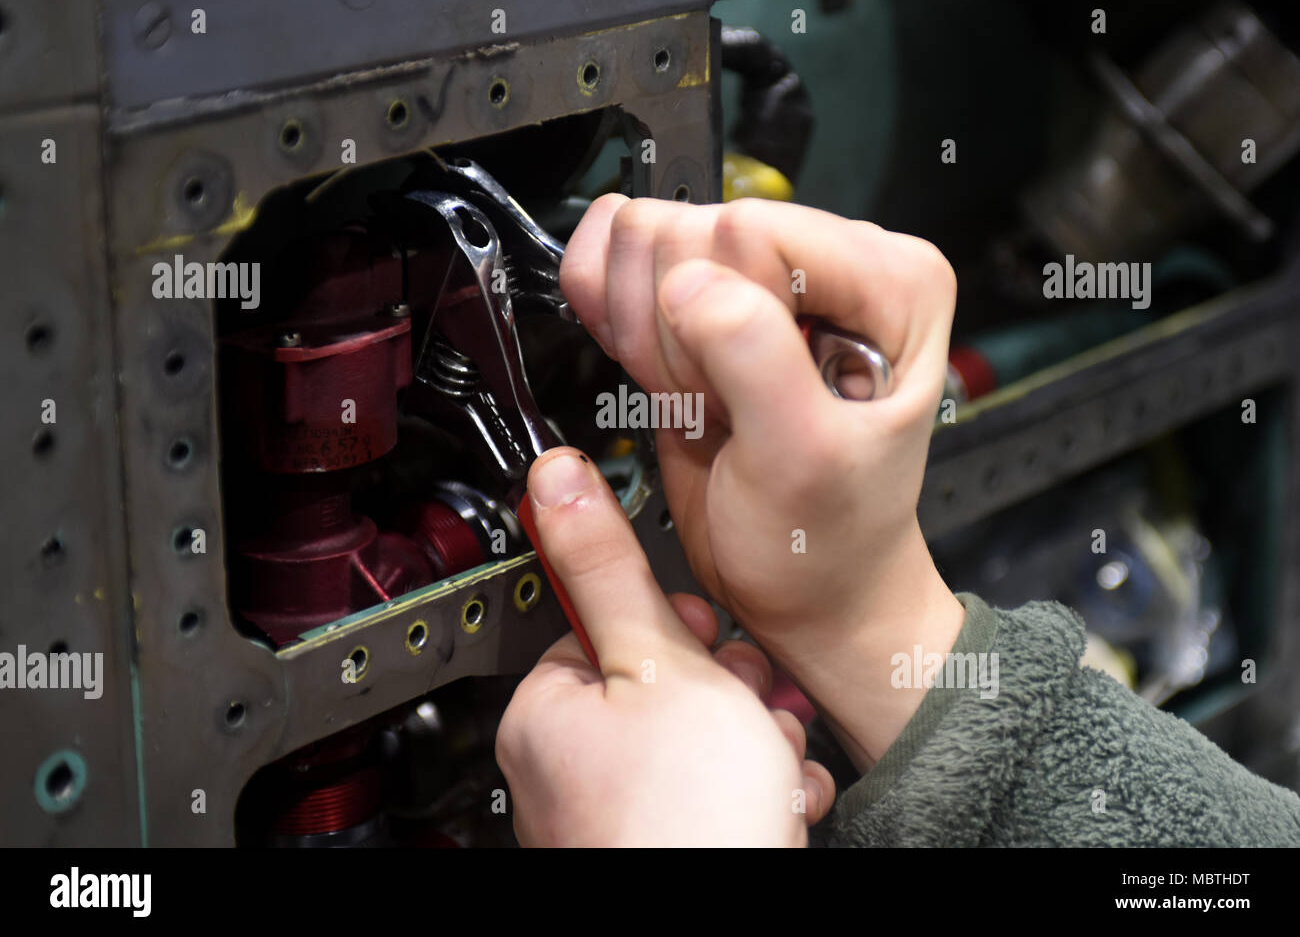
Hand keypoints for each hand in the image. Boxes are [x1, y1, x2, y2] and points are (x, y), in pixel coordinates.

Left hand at [496, 447, 834, 845]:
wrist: (725, 907)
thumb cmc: (687, 820)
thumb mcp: (659, 660)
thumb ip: (612, 567)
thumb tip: (556, 481)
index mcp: (549, 716)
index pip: (611, 632)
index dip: (676, 627)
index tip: (709, 637)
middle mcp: (570, 773)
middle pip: (667, 687)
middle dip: (732, 688)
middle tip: (753, 705)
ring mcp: (621, 818)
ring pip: (705, 742)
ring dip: (757, 739)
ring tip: (774, 761)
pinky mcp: (670, 847)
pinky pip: (718, 796)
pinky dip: (759, 791)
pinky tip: (783, 801)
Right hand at [559, 196, 966, 768]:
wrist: (803, 587)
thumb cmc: (826, 539)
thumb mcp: (803, 460)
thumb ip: (754, 358)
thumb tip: (688, 284)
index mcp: (887, 277)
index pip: (746, 231)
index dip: (719, 322)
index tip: (741, 397)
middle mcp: (825, 260)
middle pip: (687, 230)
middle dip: (681, 336)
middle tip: (724, 407)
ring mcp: (757, 276)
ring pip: (643, 243)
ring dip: (653, 341)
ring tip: (708, 402)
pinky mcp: (702, 298)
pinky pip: (618, 261)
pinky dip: (619, 326)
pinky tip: (666, 381)